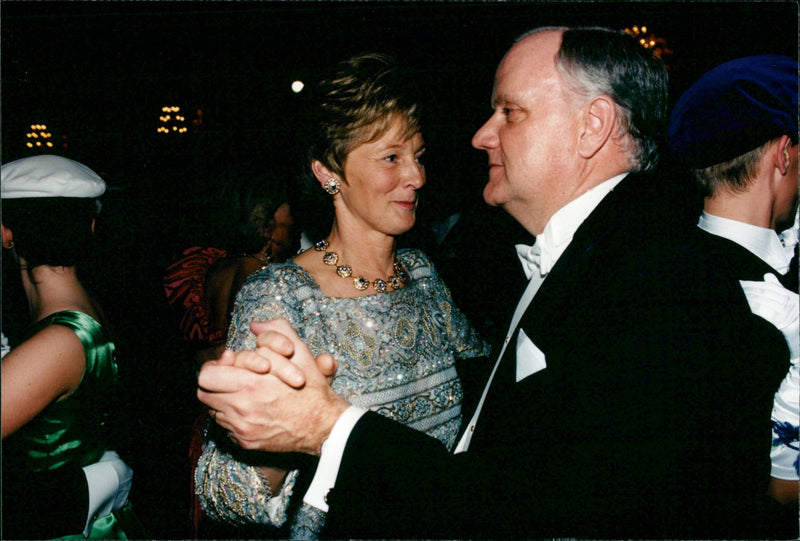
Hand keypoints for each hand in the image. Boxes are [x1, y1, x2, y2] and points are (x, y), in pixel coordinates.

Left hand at [197, 319, 347, 454]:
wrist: (323, 426)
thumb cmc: (311, 390)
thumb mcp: (299, 353)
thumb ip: (276, 332)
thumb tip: (255, 325)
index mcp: (251, 384)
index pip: (206, 376)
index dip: (214, 367)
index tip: (227, 365)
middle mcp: (241, 408)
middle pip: (203, 394)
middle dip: (214, 384)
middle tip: (229, 380)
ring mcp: (241, 428)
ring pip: (213, 410)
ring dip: (223, 400)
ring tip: (242, 395)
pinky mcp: (244, 442)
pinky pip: (225, 427)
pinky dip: (233, 417)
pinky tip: (250, 411)